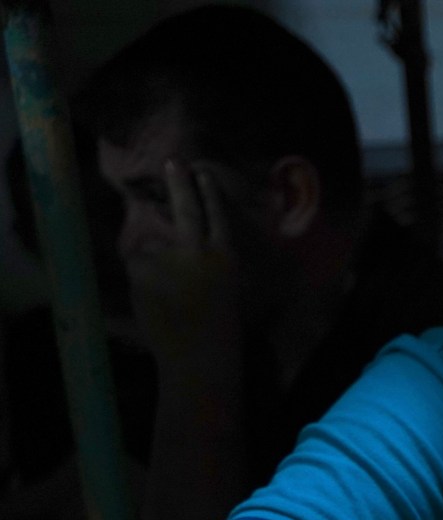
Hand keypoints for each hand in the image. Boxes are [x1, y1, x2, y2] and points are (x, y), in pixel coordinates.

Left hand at [124, 160, 244, 376]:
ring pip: (152, 252)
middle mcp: (197, 250)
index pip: (217, 217)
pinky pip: (138, 270)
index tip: (202, 173)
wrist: (200, 354)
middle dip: (180, 185)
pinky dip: (141, 284)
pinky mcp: (142, 269)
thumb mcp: (225, 291)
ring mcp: (168, 257)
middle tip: (172, 162)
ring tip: (167, 302)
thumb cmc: (219, 331)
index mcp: (224, 257)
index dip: (209, 195)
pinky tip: (153, 305)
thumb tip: (182, 250)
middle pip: (187, 210)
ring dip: (154, 272)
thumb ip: (207, 266)